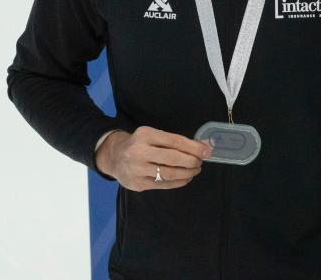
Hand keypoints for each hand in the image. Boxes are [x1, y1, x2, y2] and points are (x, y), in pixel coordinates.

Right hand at [95, 127, 210, 190]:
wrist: (114, 156)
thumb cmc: (140, 144)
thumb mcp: (154, 135)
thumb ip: (176, 140)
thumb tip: (203, 145)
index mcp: (146, 135)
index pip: (175, 141)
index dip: (194, 147)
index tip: (207, 151)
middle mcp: (139, 152)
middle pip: (172, 158)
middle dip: (191, 161)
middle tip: (200, 162)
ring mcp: (137, 169)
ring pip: (168, 174)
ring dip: (187, 173)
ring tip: (195, 170)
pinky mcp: (137, 184)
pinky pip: (163, 184)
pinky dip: (178, 182)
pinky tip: (185, 178)